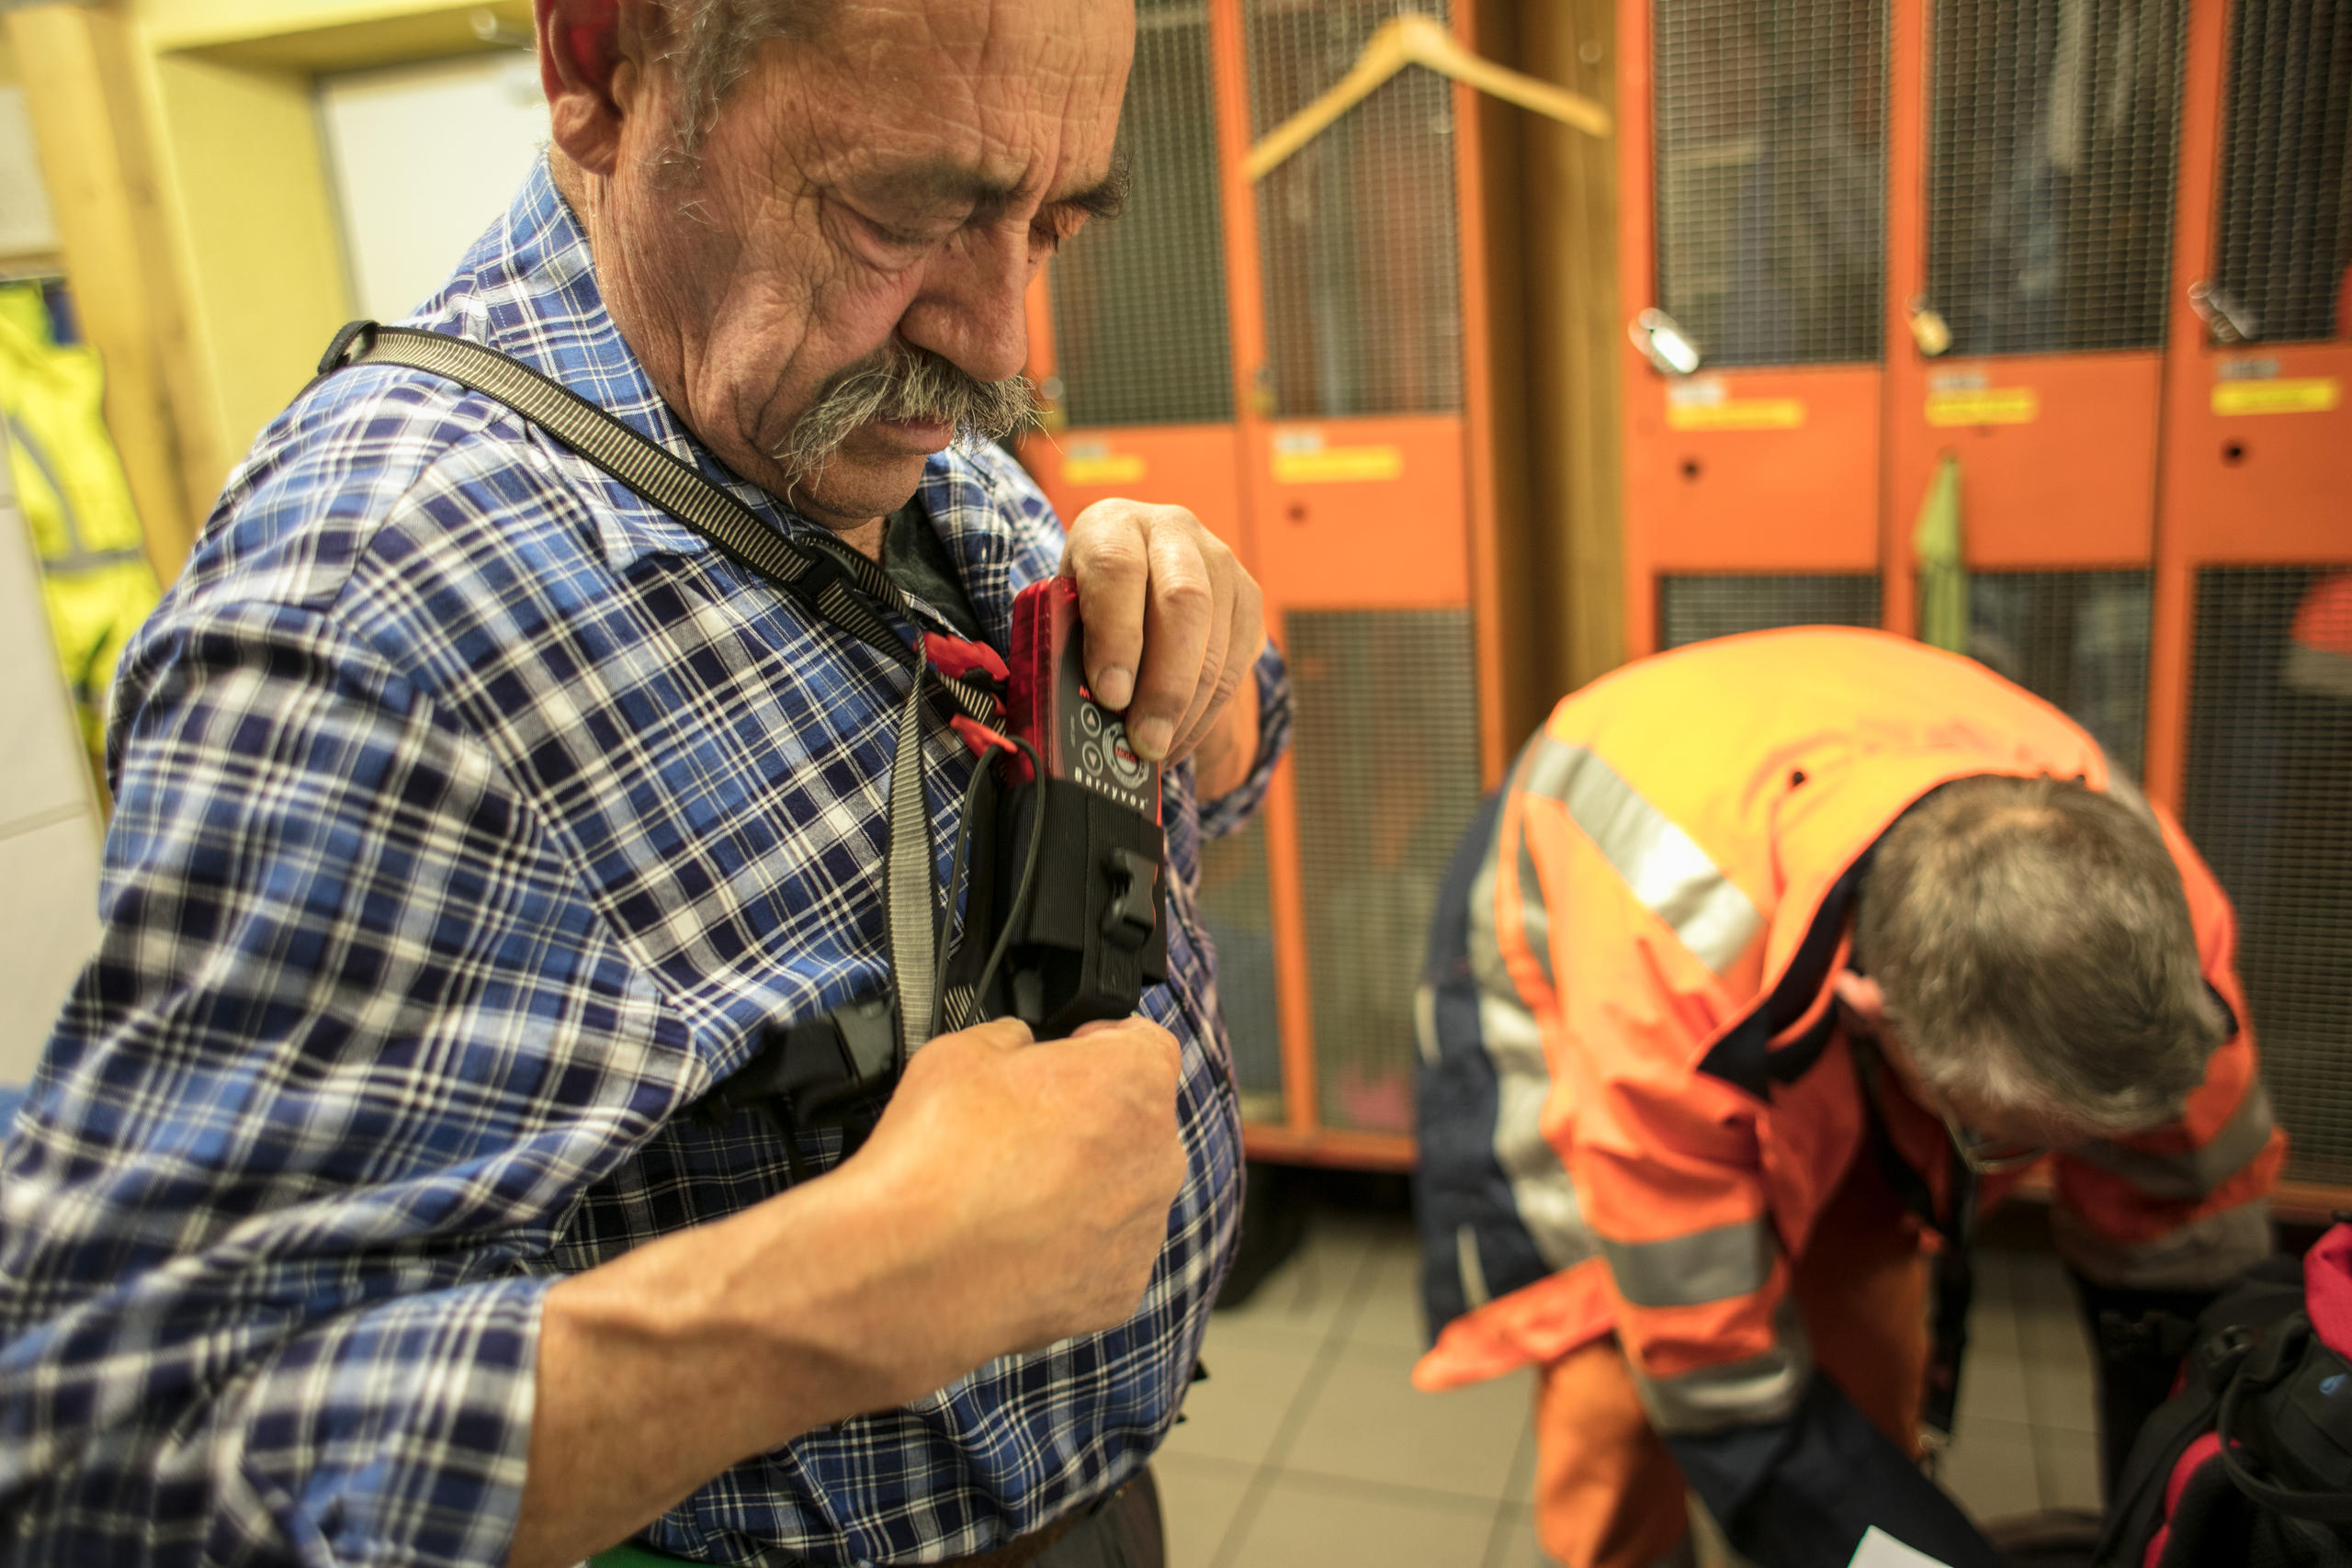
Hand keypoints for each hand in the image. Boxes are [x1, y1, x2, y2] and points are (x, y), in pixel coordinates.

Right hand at [837, 1015, 1186, 1378]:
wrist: (903, 1271)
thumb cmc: (934, 1159)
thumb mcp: (961, 1050)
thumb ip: (1013, 1038)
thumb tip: (1019, 1048)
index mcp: (1132, 1083)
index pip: (1144, 1043)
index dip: (1099, 1043)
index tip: (1066, 1057)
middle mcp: (1156, 1156)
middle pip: (1135, 1121)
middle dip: (1089, 1118)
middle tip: (1021, 1131)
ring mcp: (1142, 1230)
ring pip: (1124, 1190)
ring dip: (1083, 1184)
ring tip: (1010, 1193)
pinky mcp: (1119, 1289)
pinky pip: (1105, 1252)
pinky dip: (1072, 1245)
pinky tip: (1016, 1241)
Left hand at [1061, 500, 1265, 763]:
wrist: (1136, 569)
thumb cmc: (1087, 599)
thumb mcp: (1062, 610)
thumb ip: (1067, 648)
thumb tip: (1079, 718)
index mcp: (1112, 524)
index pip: (1118, 569)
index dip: (1116, 635)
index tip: (1109, 695)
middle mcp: (1172, 531)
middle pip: (1185, 604)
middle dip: (1165, 683)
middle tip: (1145, 740)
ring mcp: (1220, 562)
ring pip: (1218, 640)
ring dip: (1189, 709)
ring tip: (1158, 750)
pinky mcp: (1248, 599)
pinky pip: (1237, 665)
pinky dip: (1208, 713)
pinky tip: (1179, 738)